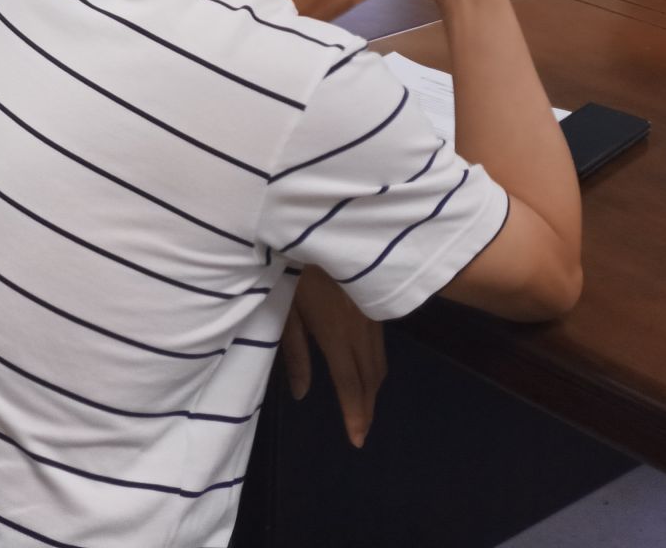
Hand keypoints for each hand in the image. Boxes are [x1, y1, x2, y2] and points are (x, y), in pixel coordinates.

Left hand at [282, 265, 385, 447]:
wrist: (321, 227)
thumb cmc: (293, 268)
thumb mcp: (286, 310)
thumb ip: (295, 353)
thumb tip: (303, 394)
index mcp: (335, 333)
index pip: (349, 384)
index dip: (354, 414)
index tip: (356, 439)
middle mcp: (360, 330)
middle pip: (370, 378)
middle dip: (367, 407)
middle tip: (362, 430)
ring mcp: (372, 316)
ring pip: (379, 363)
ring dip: (373, 389)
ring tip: (363, 407)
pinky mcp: (375, 304)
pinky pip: (380, 346)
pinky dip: (375, 366)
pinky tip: (365, 371)